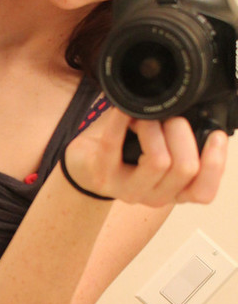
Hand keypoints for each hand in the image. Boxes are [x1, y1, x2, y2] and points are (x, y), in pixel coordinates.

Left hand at [63, 108, 227, 206]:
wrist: (86, 164)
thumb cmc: (127, 152)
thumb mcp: (162, 148)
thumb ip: (183, 137)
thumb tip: (202, 109)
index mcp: (175, 189)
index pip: (203, 191)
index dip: (215, 164)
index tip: (216, 135)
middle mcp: (155, 194)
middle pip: (185, 168)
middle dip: (183, 133)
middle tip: (172, 118)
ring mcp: (127, 189)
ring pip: (158, 161)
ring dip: (155, 129)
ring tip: (147, 117)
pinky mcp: (102, 176)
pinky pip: (114, 146)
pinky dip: (120, 122)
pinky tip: (123, 110)